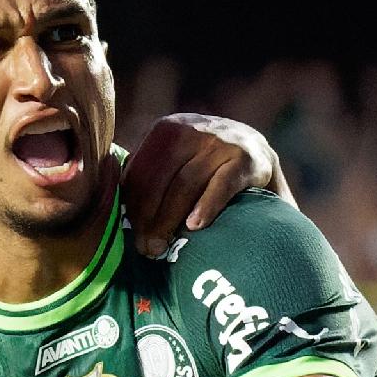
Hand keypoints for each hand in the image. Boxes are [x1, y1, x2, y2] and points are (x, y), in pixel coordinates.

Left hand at [122, 114, 290, 257]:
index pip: (141, 168)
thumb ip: (152, 177)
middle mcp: (195, 128)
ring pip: (186, 182)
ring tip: (162, 246)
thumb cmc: (209, 173)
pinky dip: (207, 205)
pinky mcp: (249, 158)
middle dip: (149, 216)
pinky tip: (195, 227)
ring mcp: (223, 140)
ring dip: (170, 218)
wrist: (263, 159)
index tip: (130, 234)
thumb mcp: (179, 163)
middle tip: (146, 248)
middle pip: (160, 176)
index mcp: (170, 129)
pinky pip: (222, 184)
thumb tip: (113, 211)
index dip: (132, 204)